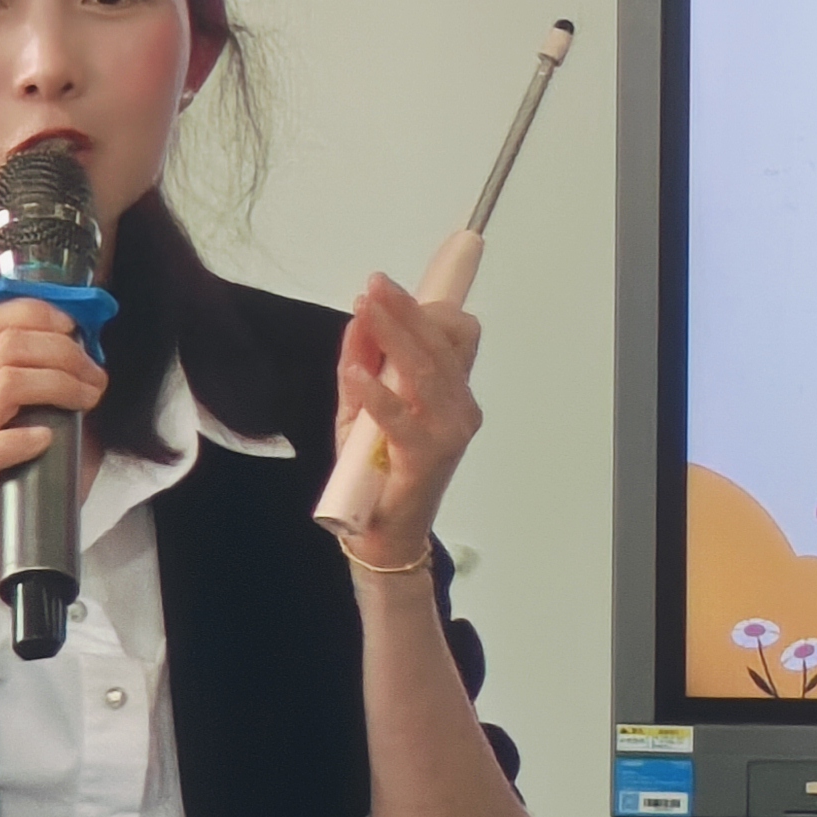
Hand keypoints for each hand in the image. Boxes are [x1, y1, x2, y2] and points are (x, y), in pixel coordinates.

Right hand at [0, 299, 103, 588]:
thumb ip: (31, 389)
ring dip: (60, 385)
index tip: (77, 328)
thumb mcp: (0, 418)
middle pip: (11, 344)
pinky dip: (30, 438)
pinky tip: (48, 440)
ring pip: (8, 382)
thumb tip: (91, 371)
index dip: (38, 312)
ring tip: (87, 401)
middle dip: (65, 352)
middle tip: (96, 376)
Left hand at [333, 276, 485, 563]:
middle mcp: (458, 408)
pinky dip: (378, 392)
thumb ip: (362, 368)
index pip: (458, 338)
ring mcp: (447, 432)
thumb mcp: (364, 411)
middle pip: (440, 345)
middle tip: (376, 284)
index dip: (430, 309)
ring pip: (425, 370)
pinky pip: (401, 417)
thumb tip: (359, 322)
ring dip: (394, 335)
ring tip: (367, 309)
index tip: (391, 289)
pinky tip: (357, 372)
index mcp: (451, 393)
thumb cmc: (378, 472)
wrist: (385, 532)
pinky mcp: (426, 456)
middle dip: (407, 310)